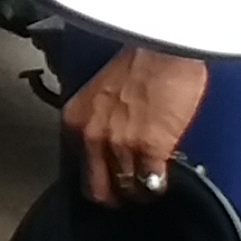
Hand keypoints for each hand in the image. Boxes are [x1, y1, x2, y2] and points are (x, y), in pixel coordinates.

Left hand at [69, 48, 209, 205]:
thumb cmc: (140, 59)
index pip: (77, 167)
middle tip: (126, 195)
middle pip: (97, 190)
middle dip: (113, 196)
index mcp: (75, 120)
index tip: (107, 177)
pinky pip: (151, 185)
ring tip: (148, 185)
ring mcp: (120, 145)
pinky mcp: (150, 149)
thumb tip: (106, 145)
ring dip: (139, 191)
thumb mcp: (101, 91)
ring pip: (126, 190)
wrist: (165, 44)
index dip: (97, 175)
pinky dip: (157, 186)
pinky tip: (163, 178)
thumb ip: (97, 120)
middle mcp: (92, 136)